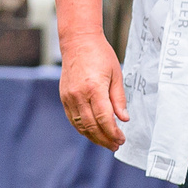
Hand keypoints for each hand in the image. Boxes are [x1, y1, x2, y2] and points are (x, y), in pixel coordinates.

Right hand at [58, 34, 126, 151]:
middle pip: (92, 126)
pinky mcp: (64, 97)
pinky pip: (73, 119)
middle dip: (105, 139)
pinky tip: (93, 133)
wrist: (78, 42)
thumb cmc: (100, 55)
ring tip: (106, 143)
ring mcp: (69, 97)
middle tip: (116, 145)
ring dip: (94, 137)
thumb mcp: (116, 75)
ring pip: (81, 126)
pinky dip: (83, 129)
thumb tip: (123, 119)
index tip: (122, 139)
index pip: (104, 119)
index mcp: (94, 88)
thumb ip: (119, 99)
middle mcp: (79, 95)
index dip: (113, 132)